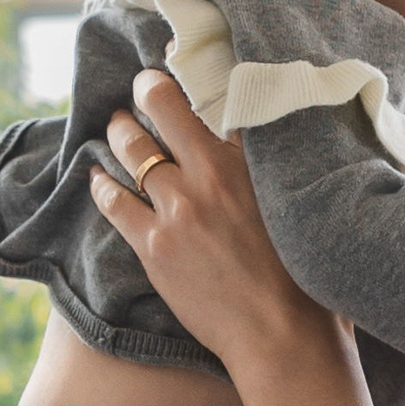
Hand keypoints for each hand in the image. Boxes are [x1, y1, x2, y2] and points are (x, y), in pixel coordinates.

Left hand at [89, 71, 336, 380]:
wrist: (282, 336)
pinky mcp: (154, 246)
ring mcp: (177, 210)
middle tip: (139, 90)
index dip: (190, 78)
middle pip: (162, 111)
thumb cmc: (307, 279)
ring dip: (120, 133)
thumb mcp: (302, 208)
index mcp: (251, 162)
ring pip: (133, 152)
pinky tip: (96, 177)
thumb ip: (280, 170)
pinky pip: (115, 202)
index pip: (213, 99)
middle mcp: (210, 176)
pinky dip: (102, 184)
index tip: (180, 69)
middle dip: (145, 94)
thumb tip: (270, 144)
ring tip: (116, 126)